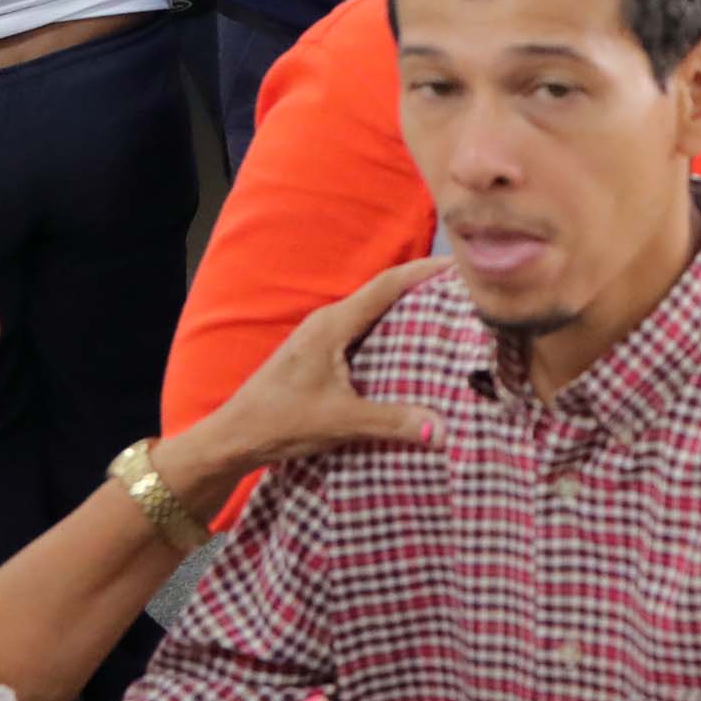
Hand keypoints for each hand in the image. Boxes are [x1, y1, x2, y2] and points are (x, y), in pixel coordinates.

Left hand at [169, 258, 451, 496]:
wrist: (234, 437)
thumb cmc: (280, 421)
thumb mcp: (342, 421)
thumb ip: (394, 422)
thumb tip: (444, 431)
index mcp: (333, 325)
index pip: (387, 285)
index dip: (425, 272)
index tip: (462, 263)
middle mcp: (328, 322)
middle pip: (384, 293)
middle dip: (424, 287)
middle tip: (466, 289)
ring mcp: (322, 338)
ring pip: (374, 313)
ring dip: (408, 310)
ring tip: (448, 314)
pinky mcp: (320, 355)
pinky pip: (364, 331)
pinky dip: (392, 331)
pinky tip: (411, 350)